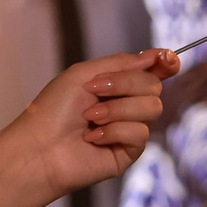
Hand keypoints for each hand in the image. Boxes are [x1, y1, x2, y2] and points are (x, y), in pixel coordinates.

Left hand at [0, 49, 177, 206]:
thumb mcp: (84, 74)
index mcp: (116, 84)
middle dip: (124, 84)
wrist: (39, 147)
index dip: (165, 63)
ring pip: (152, 108)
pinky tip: (91, 138)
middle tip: (93, 92)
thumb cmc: (53, 110)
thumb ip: (120, 63)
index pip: (153, 71)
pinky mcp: (129, 151)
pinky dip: (113, 131)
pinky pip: (140, 133)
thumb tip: (155, 56)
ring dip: (116, 109)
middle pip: (154, 85)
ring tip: (89, 118)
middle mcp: (127, 104)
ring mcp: (130, 128)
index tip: (167, 57)